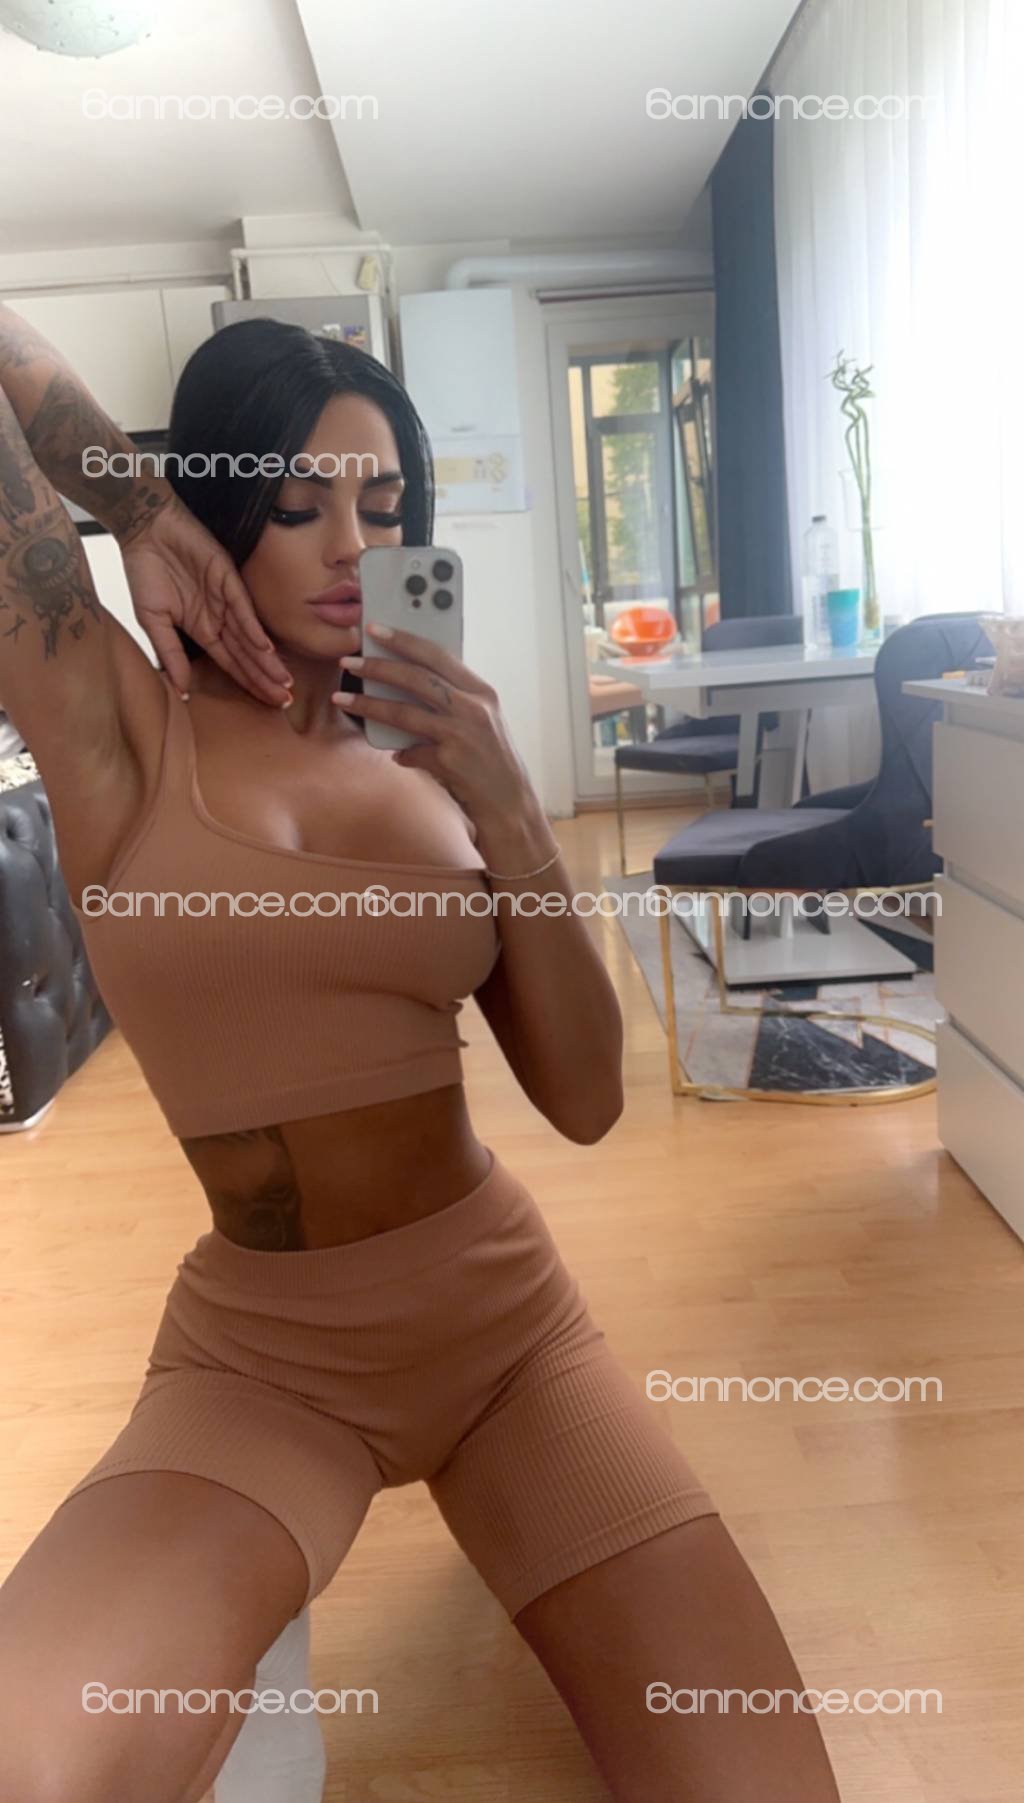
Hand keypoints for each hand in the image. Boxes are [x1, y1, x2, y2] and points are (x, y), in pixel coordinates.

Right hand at [119, 494, 292, 704]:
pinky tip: (264, 649)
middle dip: (265, 678)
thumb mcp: (153, 620)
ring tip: (283, 682)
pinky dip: (252, 628)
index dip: (249, 683)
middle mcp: (219, 617)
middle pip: (247, 655)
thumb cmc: (146, 572)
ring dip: (266, 660)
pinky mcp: (227, 578)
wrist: (145, 530)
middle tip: (285, 701)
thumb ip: (170, 653)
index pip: (232, 663)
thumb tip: (180, 691)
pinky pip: (242, 608)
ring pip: (250, 636)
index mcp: (203, 629)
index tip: (268, 703)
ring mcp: (225, 598)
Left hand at [334, 624, 534, 829]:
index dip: (404, 640)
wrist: (510, 803)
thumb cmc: (492, 760)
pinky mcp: (450, 761)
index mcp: (482, 691)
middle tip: (350, 661)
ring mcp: (462, 734)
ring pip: (404, 712)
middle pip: (416, 678)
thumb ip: (453, 700)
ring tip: (342, 698)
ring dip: (368, 704)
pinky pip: (411, 752)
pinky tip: (395, 756)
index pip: (438, 655)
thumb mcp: (482, 721)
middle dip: (377, 666)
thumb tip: (406, 684)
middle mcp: (474, 708)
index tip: (376, 629)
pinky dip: (401, 754)